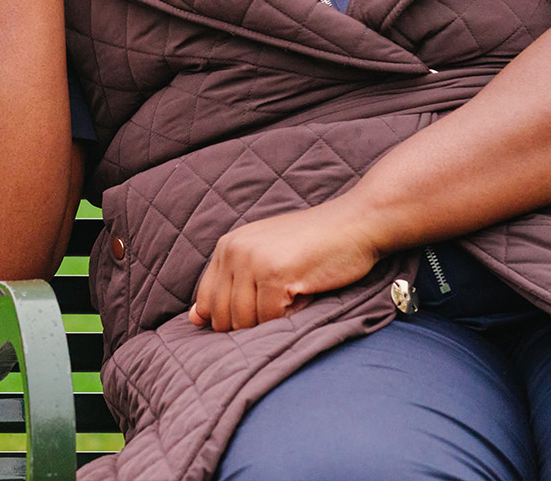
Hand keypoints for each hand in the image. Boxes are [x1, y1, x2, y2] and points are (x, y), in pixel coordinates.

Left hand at [189, 200, 382, 331]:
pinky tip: (304, 298)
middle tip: (278, 314)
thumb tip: (195, 319)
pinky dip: (289, 318)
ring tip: (292, 302)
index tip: (245, 326)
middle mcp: (234, 251)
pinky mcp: (276, 274)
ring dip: (270, 323)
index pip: (206, 299)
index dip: (222, 320)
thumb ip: (231, 284)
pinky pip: (271, 318)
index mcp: (227, 246)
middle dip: (248, 327)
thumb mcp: (264, 257)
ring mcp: (253, 261)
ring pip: (246, 320)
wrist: (355, 222)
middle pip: (223, 315)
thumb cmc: (314, 245)